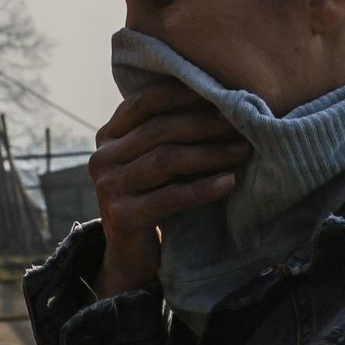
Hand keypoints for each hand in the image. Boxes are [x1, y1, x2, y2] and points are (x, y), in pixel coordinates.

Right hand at [88, 82, 248, 295]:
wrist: (133, 256)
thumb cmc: (155, 199)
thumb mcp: (156, 162)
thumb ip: (170, 133)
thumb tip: (222, 99)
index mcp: (108, 136)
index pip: (144, 102)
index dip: (181, 93)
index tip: (220, 87)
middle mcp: (102, 157)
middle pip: (159, 129)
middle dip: (204, 122)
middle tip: (241, 120)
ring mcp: (108, 187)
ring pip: (166, 159)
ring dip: (210, 152)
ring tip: (243, 149)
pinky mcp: (121, 216)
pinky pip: (171, 196)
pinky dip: (204, 188)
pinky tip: (229, 182)